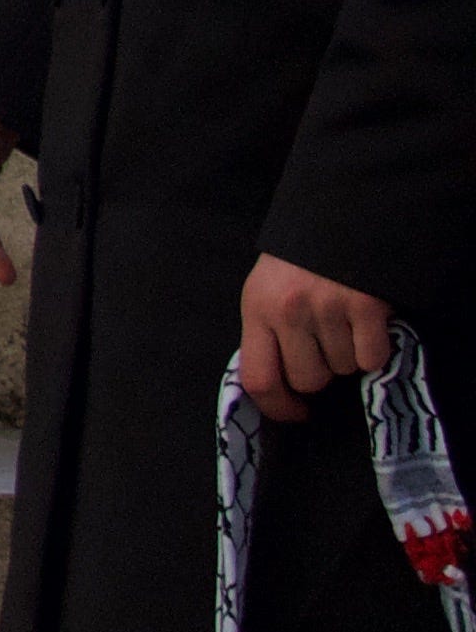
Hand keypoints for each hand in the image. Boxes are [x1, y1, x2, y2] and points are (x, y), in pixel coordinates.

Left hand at [241, 257, 394, 423]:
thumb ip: (268, 334)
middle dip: (319, 372)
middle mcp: (288, 310)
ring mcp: (328, 308)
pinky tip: (365, 323)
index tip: (296, 412)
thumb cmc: (298, 263)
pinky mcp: (365, 306)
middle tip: (323, 342)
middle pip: (308, 380)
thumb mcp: (266, 292)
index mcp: (257, 308)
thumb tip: (278, 388)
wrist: (338, 219)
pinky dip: (373, 348)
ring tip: (342, 321)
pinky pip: (371, 358)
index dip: (278, 407)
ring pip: (343, 370)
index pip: (258, 379)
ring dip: (346, 355)